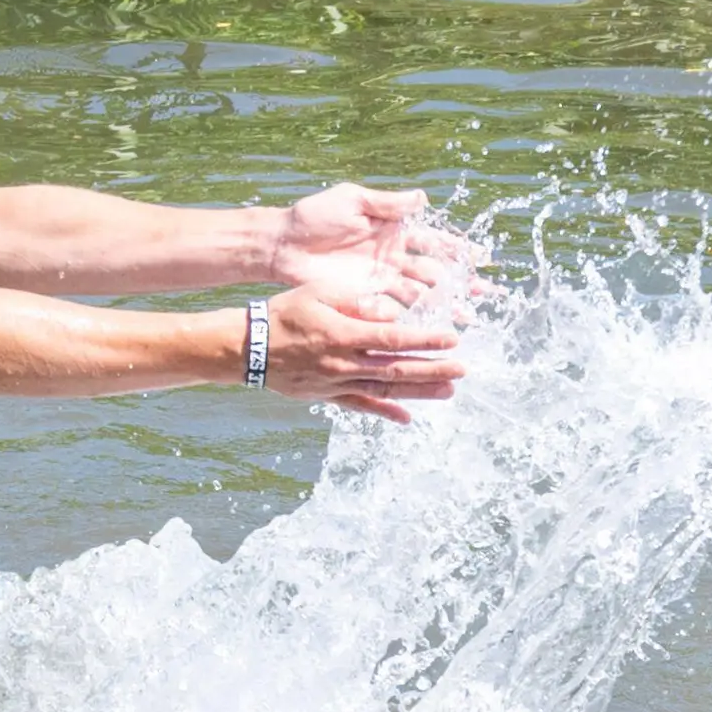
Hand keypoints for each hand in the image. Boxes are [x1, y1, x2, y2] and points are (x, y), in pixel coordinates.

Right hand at [262, 279, 465, 422]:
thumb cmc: (284, 313)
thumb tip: (390, 312)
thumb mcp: (317, 293)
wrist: (248, 348)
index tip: (452, 339)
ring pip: (385, 390)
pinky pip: (361, 406)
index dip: (425, 340)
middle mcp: (343, 363)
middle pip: (396, 369)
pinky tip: (407, 418)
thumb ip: (355, 301)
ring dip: (419, 392)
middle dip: (433, 370)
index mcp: (342, 334)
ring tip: (448, 391)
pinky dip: (385, 412)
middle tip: (462, 370)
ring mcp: (337, 384)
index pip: (393, 338)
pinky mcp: (328, 396)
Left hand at [270, 183, 472, 304]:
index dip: (459, 249)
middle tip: (485, 294)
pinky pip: (396, 310)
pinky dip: (416, 319)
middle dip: (461, 282)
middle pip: (436, 272)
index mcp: (394, 232)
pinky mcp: (366, 299)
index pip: (434, 241)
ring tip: (467, 318)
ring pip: (422, 295)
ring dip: (445, 306)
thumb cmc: (315, 217)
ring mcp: (381, 281)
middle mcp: (393, 258)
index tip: (482, 257)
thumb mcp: (353, 200)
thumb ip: (387, 204)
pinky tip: (434, 329)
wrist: (284, 245)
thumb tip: (422, 198)